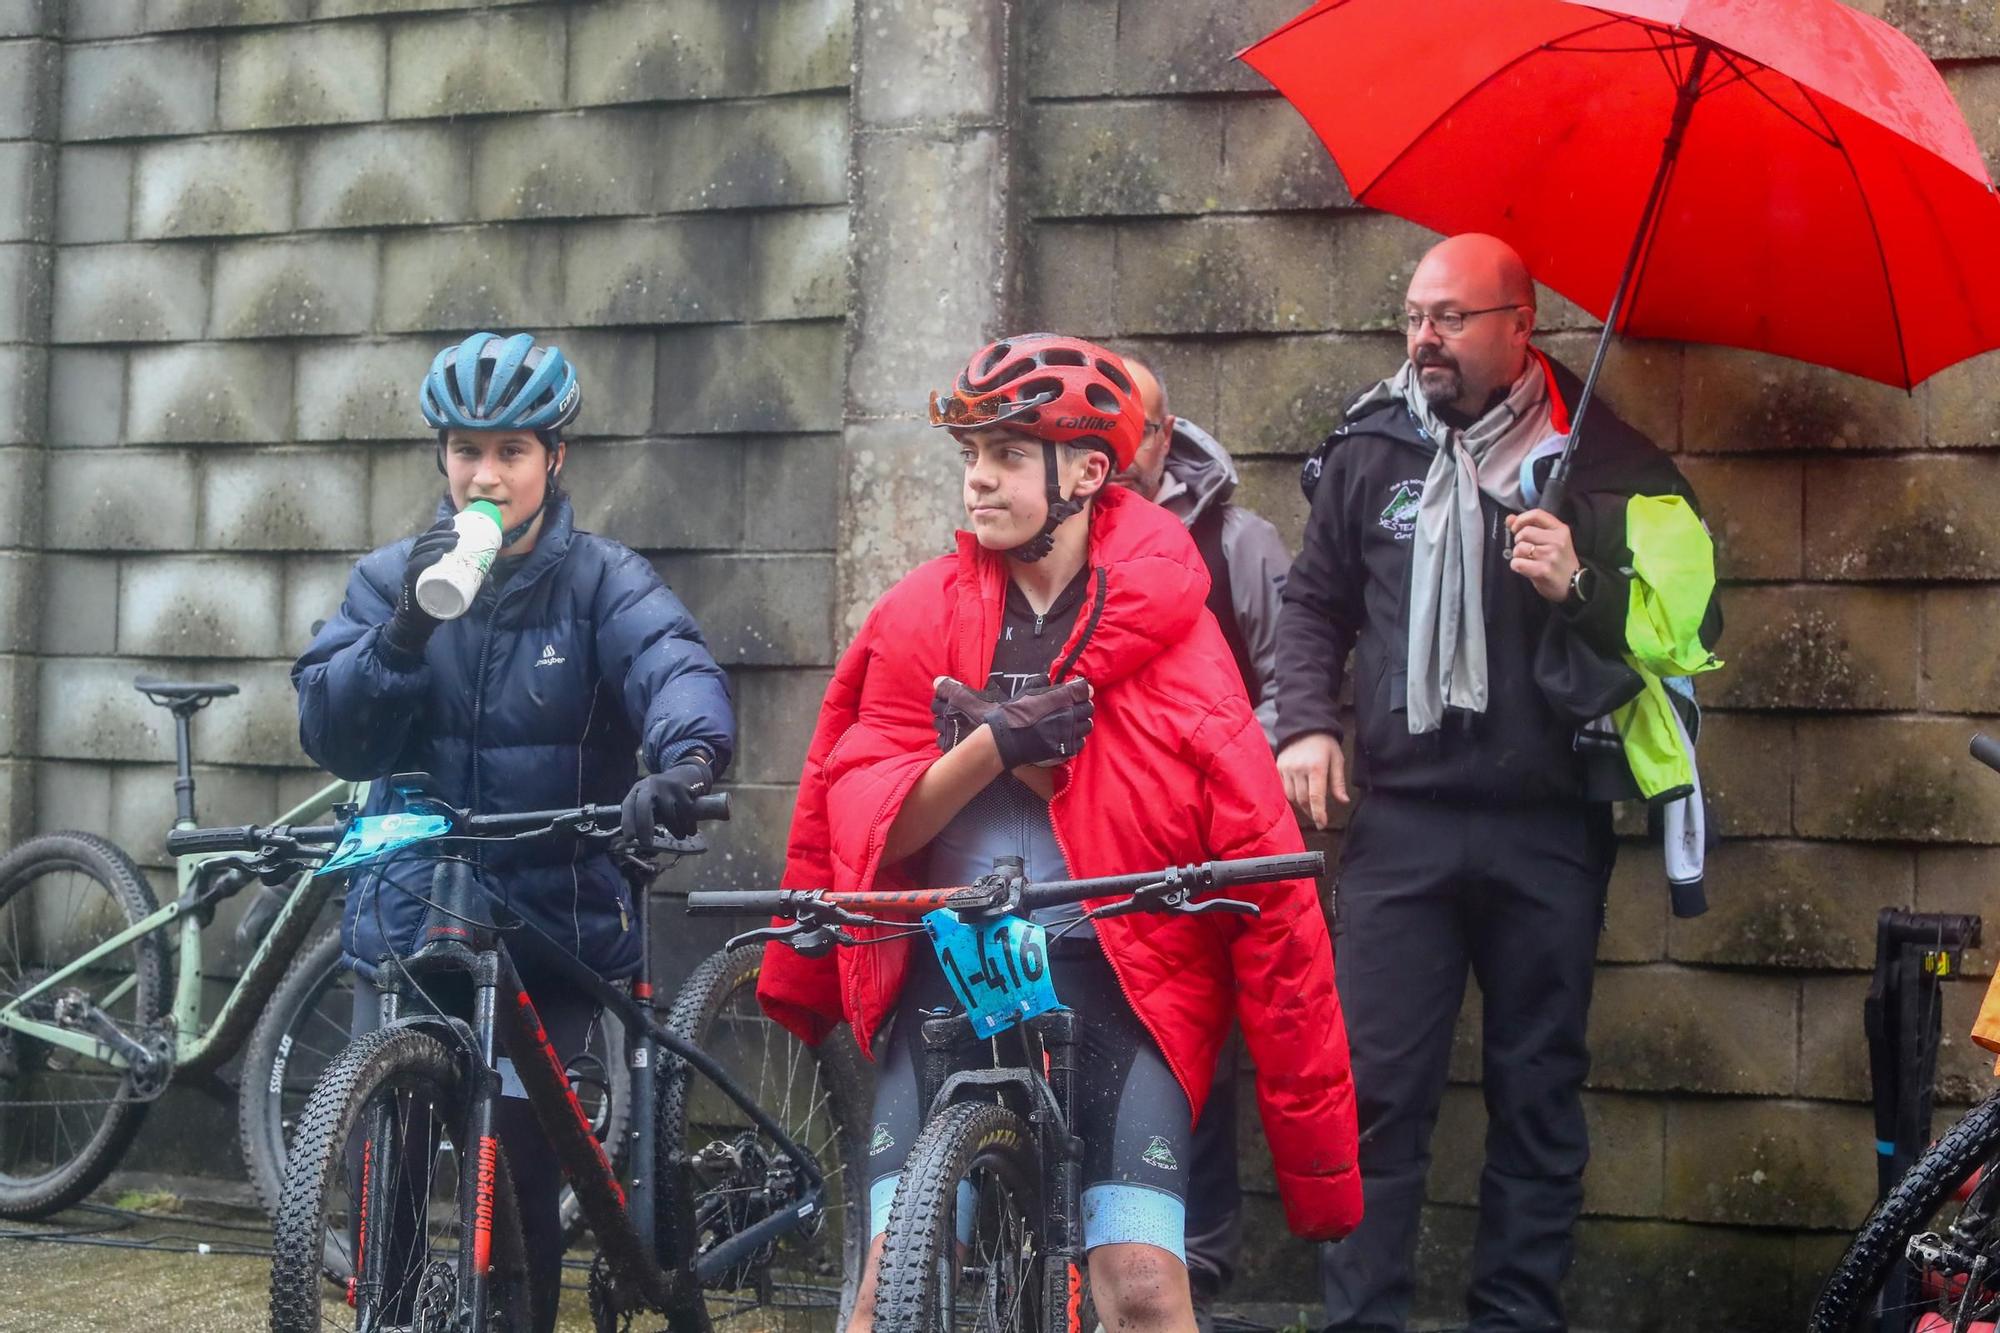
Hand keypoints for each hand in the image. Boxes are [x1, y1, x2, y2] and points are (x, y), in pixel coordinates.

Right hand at [381, 519, 461, 659]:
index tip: (453, 522)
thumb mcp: (456, 590)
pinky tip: (436, 554)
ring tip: (452, 541)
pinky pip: (415, 568)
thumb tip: (490, 577)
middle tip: (458, 535)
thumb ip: (471, 584)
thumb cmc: (436, 603)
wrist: (420, 623)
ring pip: (420, 551)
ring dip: (436, 542)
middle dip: (441, 534)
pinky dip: (425, 559)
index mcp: (423, 559)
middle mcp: (414, 563)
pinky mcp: (409, 584)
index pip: (428, 538)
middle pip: (425, 542)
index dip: (439, 527)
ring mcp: (411, 573)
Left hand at [620, 757, 711, 849]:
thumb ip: (642, 814)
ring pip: (668, 814)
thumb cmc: (664, 794)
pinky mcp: (683, 788)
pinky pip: (685, 812)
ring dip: (675, 830)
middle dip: (644, 828)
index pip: (628, 806)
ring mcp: (666, 786)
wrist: (687, 774)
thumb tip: (633, 839)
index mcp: (638, 789)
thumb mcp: (650, 799)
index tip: (629, 839)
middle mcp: (650, 785)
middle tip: (648, 845)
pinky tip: (690, 829)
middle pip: (644, 808)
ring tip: (681, 836)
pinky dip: (688, 824)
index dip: (627, 823)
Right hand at [937, 676, 1093, 769]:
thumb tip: (937, 681)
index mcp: (1048, 697)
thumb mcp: (985, 703)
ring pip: (1086, 724)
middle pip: (1086, 706)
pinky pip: (1080, 743)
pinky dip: (1077, 742)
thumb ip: (965, 692)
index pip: (1079, 688)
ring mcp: (1065, 731)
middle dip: (1083, 707)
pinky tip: (1069, 741)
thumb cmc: (997, 724)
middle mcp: (1060, 712)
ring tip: (1074, 725)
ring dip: (1082, 724)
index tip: (1080, 690)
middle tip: (1076, 709)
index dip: (1081, 689)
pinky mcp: (1064, 748)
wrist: (1001, 748)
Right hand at [1277, 731, 1347, 829]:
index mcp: (1316, 767)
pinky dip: (1290, 795)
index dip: (1319, 814)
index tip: (1322, 824)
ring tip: (1308, 805)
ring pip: (1291, 796)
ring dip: (1300, 804)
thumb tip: (1343, 801)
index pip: (1316, 797)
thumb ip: (1338, 782)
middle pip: (1303, 800)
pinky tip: (1298, 795)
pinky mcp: (1279, 767)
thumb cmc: (1324, 743)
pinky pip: (1282, 788)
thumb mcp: (1337, 759)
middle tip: (1318, 817)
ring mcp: (1287, 768)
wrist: (1304, 725)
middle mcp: (1299, 769)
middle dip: (1311, 811)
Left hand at [1506, 508, 1579, 602]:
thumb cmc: (1559, 561)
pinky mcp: (1543, 570)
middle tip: (1526, 550)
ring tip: (1527, 560)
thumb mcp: (1551, 540)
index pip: (1536, 514)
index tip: (1516, 528)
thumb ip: (1531, 526)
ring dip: (1517, 555)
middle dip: (1518, 541)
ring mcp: (1550, 556)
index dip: (1521, 520)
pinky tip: (1525, 568)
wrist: (1573, 584)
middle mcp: (1557, 541)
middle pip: (1524, 532)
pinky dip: (1516, 566)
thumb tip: (1509, 518)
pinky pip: (1517, 563)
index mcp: (1560, 530)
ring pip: (1519, 548)